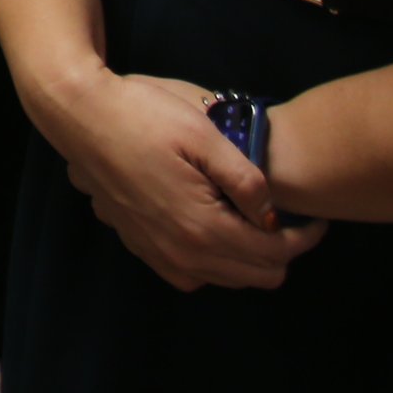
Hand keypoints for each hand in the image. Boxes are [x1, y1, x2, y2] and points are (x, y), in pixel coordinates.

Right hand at [35, 68, 327, 291]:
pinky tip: (211, 226)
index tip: (314, 218)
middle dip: (280, 250)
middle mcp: (182, 252)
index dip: (304, 238)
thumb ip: (247, 181)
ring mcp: (156, 253)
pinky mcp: (138, 246)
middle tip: (285, 217)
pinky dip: (214, 261)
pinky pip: (192, 274)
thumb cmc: (142, 113)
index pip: (275, 254)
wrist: (78, 113)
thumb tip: (273, 215)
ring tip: (251, 220)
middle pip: (256, 277)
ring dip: (247, 257)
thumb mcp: (204, 133)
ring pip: (226, 279)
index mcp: (203, 227)